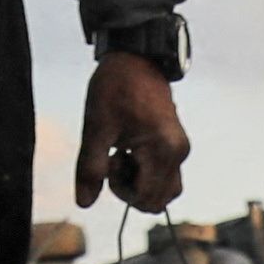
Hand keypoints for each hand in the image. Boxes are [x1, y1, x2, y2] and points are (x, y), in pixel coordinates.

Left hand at [75, 48, 189, 209]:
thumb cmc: (115, 89)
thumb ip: (90, 168)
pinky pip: (165, 175)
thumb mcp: (96, 128)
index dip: (122, 192)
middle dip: (131, 191)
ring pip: (164, 191)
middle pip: (159, 200)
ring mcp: (180, 150)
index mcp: (162, 150)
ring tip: (121, 155)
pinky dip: (146, 173)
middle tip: (113, 159)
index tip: (109, 161)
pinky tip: (129, 150)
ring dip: (140, 184)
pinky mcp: (176, 145)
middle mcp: (178, 153)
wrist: (136, 59)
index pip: (148, 199)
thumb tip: (84, 204)